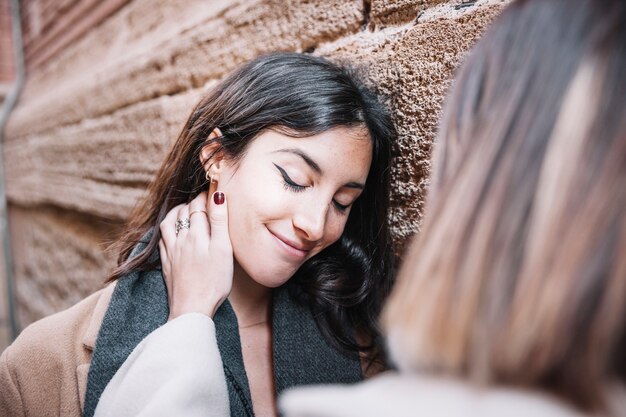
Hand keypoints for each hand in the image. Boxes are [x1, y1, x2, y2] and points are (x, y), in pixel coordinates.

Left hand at [159, 191, 232, 319]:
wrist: (192, 308)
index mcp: (196, 234)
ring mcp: (171, 252)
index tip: (214, 190)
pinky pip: (162, 240)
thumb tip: (217, 195)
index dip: (206, 196)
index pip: (198, 206)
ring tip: (184, 209)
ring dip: (176, 212)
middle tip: (203, 198)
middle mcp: (180, 239)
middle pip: (183, 212)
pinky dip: (167, 230)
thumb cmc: (213, 281)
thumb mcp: (223, 249)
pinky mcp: (166, 264)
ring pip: (168, 223)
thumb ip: (220, 221)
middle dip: (193, 201)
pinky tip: (172, 232)